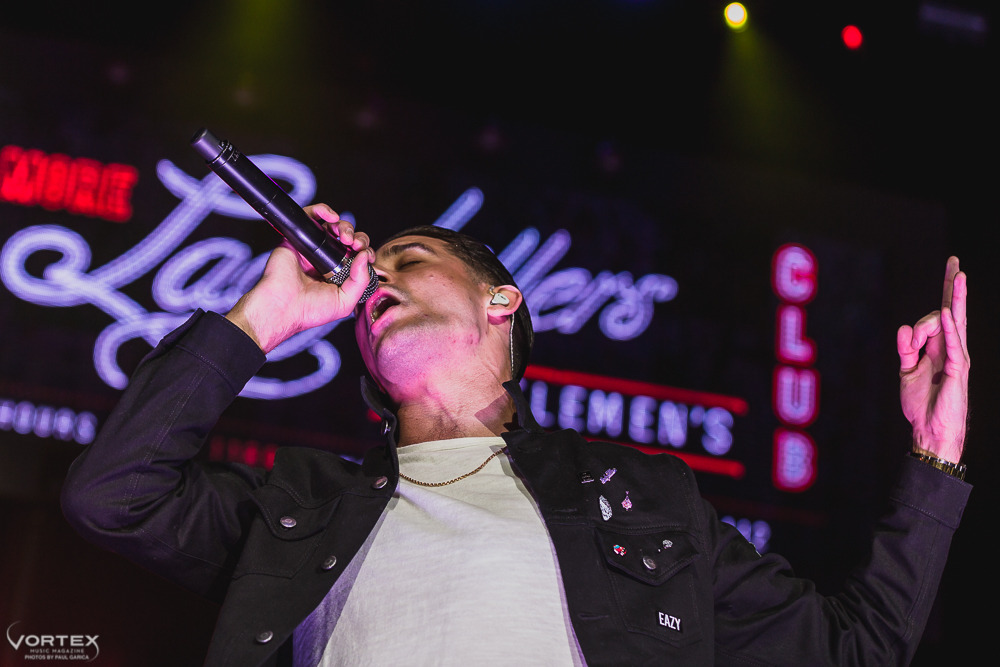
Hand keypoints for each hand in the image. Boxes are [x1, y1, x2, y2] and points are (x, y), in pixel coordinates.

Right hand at [226, 204, 375, 352]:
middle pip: (349, 238)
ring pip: (333, 225)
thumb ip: (360, 280)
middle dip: (358, 237)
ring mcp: (313, 247)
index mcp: (339, 273)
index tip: (366, 255)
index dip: (365, 251)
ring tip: (344, 236)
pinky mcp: (298, 237)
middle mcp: (327, 258)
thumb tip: (365, 256)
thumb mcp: (345, 301)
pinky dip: (323, 209)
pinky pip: (311, 215)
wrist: (283, 306)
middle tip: (354, 245)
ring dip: (344, 226)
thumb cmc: (310, 309)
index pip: (358, 255)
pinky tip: (331, 218)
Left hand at [896, 256, 968, 463]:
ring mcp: (957, 357)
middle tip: (955, 263)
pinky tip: (945, 314)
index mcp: (938, 347)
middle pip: (952, 311)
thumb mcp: (907, 372)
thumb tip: (904, 327)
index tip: (951, 267)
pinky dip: (949, 329)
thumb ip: (905, 349)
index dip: (945, 292)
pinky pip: (954, 345)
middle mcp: (950, 348)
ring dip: (947, 306)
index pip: (941, 314)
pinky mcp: (958, 369)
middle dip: (953, 287)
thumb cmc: (921, 403)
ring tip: (952, 286)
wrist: (930, 429)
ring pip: (952, 324)